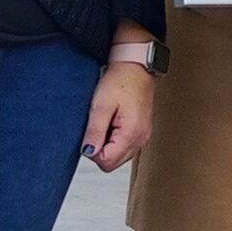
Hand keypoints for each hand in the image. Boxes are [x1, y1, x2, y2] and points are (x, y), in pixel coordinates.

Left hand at [83, 53, 154, 172]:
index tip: (92, 132)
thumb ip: (95, 132)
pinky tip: (113, 123)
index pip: (107, 162)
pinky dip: (115, 140)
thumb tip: (88, 152)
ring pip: (119, 156)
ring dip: (108, 145)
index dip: (93, 151)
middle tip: (98, 127)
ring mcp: (143, 136)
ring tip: (107, 122)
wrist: (136, 67)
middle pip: (113, 162)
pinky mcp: (142, 132)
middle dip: (100, 150)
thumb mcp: (101, 106)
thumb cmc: (121, 81)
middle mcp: (141, 139)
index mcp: (132, 134)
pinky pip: (125, 147)